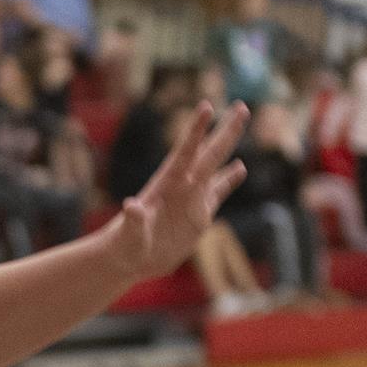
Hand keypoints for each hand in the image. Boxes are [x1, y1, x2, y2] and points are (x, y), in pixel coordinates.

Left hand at [110, 98, 249, 280]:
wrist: (130, 260)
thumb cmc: (124, 244)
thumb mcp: (128, 233)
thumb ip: (133, 220)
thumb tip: (131, 207)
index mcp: (166, 185)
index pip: (184, 153)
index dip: (195, 131)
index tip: (206, 107)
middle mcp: (183, 187)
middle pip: (209, 154)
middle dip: (226, 131)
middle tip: (242, 106)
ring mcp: (192, 199)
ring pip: (216, 168)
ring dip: (229, 146)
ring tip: (242, 121)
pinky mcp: (199, 216)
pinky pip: (218, 193)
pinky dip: (230, 181)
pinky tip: (240, 168)